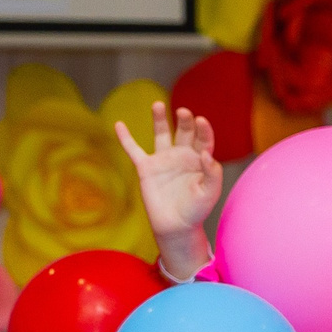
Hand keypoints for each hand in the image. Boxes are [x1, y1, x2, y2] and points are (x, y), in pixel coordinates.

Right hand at [115, 102, 221, 280]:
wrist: (176, 227)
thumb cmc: (196, 210)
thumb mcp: (210, 193)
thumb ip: (212, 173)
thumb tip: (206, 153)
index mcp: (199, 158)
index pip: (203, 138)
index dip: (203, 129)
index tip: (201, 122)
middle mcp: (182, 154)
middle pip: (184, 130)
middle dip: (185, 120)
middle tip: (183, 113)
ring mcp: (163, 159)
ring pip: (161, 133)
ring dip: (159, 118)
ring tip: (158, 105)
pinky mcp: (146, 168)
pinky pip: (134, 150)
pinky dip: (126, 138)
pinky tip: (119, 124)